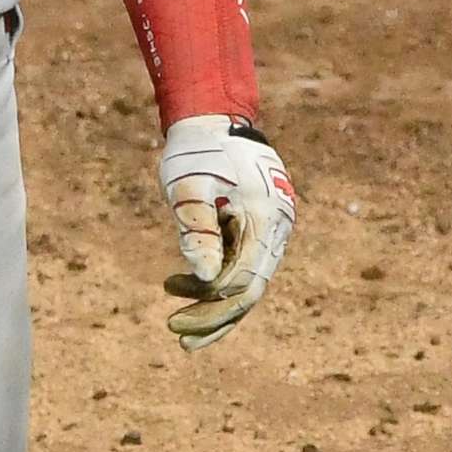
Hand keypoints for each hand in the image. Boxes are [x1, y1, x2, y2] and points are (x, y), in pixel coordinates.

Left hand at [158, 115, 295, 350]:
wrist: (212, 117)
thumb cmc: (195, 149)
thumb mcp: (187, 187)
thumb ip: (197, 229)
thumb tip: (203, 279)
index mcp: (265, 219)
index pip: (243, 280)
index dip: (211, 307)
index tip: (176, 321)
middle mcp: (276, 228)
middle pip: (250, 288)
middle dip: (215, 316)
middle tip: (178, 335)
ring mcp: (271, 228)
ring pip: (248, 278)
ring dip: (213, 300)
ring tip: (175, 313)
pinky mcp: (259, 226)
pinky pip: (244, 262)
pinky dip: (218, 278)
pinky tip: (186, 285)